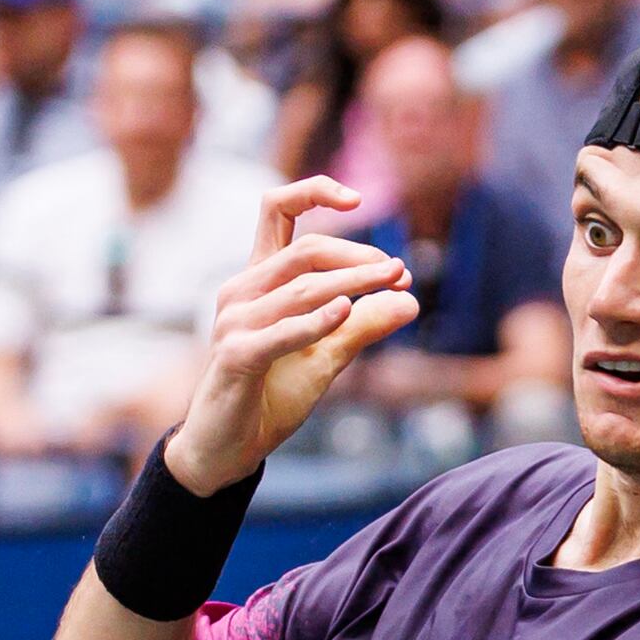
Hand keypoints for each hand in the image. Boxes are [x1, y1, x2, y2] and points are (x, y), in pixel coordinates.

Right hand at [159, 178, 419, 494]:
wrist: (229, 447)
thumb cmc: (271, 396)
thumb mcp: (326, 358)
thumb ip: (363, 327)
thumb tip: (410, 302)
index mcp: (259, 279)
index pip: (277, 210)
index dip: (314, 192)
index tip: (359, 199)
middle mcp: (242, 290)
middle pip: (304, 251)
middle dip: (356, 257)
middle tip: (398, 271)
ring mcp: (234, 322)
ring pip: (300, 288)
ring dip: (351, 285)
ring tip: (391, 283)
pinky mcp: (235, 356)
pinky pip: (280, 332)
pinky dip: (314, 321)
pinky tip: (347, 311)